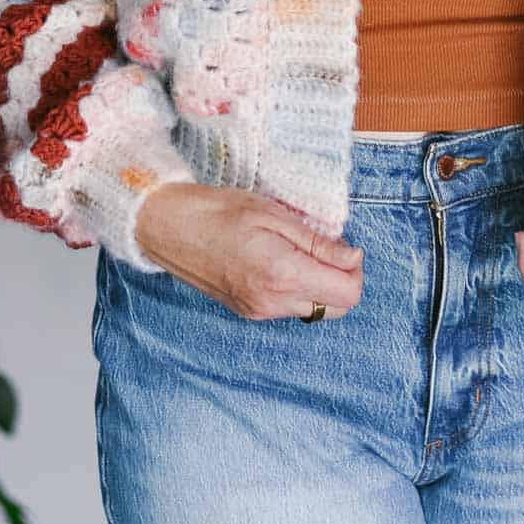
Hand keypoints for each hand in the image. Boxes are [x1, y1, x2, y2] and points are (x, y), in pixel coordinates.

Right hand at [135, 182, 365, 320]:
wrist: (169, 227)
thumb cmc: (218, 211)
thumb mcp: (274, 214)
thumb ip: (316, 242)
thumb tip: (353, 258)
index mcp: (282, 275)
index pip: (346, 294)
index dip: (354, 269)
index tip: (344, 245)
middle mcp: (273, 302)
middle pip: (335, 309)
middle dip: (342, 281)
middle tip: (328, 248)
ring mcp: (258, 312)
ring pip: (313, 310)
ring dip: (319, 285)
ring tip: (299, 251)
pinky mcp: (248, 312)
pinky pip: (289, 308)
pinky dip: (297, 289)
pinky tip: (281, 262)